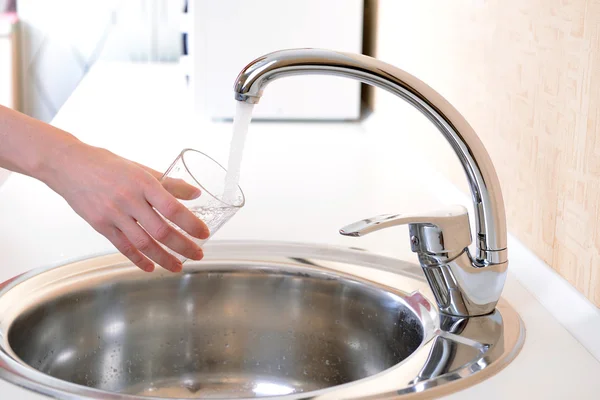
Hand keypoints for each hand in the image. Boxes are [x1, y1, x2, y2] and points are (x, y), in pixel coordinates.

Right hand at [42, 143, 209, 271]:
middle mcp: (129, 199)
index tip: (204, 234)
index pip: (173, 208)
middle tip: (198, 254)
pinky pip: (123, 247)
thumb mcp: (141, 169)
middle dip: (183, 246)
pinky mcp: (100, 225)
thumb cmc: (109, 165)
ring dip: (164, 258)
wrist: (69, 165)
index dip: (190, 224)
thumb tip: (195, 194)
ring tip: (178, 266)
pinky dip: (138, 260)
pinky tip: (151, 267)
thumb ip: (168, 183)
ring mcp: (113, 214)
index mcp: (143, 183)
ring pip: (144, 243)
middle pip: (161, 230)